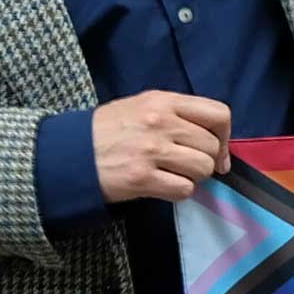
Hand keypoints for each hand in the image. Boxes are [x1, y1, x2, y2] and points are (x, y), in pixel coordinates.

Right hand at [92, 91, 230, 204]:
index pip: (219, 114)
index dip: (224, 136)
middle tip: (184, 164)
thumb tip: (218, 145)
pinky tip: (160, 185)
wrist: (69, 153)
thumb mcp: (142, 106)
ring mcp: (152, 150)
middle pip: (212, 147)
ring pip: (202, 169)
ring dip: (192, 176)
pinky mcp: (142, 178)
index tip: (216, 150)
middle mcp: (161, 122)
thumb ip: (178, 116)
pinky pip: (184, 190)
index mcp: (163, 101)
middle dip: (205, 160)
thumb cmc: (108, 130)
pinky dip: (177, 192)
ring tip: (170, 173)